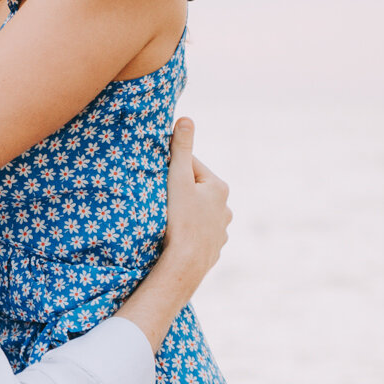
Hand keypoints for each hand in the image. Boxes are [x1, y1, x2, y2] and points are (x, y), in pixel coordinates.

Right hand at [161, 117, 229, 284]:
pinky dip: (190, 233)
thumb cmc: (180, 220)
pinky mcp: (214, 249)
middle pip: (197, 192)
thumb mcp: (178, 179)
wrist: (186, 264)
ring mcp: (221, 231)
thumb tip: (186, 119)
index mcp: (219, 188)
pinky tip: (177, 238)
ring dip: (186, 214)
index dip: (172, 169)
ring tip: (168, 220)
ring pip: (199, 214)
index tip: (158, 173)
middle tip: (160, 198)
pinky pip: (199, 235)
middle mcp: (225, 208)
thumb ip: (181, 149)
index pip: (192, 167)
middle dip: (180, 192)